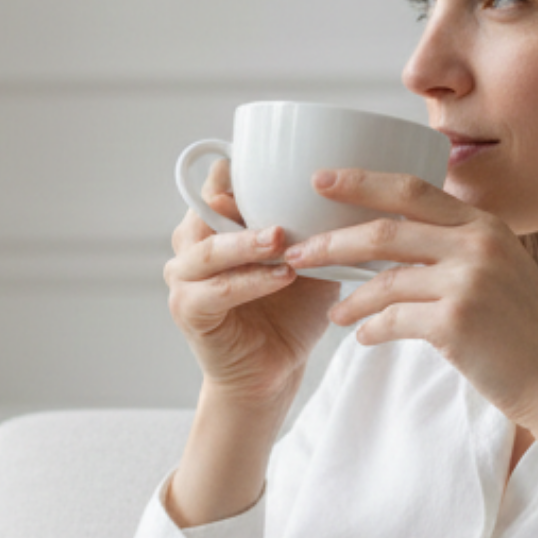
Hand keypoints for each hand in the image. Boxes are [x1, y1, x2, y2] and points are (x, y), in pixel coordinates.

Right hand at [164, 160, 340, 412]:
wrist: (275, 369)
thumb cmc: (289, 311)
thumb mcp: (306, 257)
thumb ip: (311, 226)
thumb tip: (355, 188)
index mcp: (215, 223)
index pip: (218, 181)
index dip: (245, 172)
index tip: (286, 168)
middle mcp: (191, 244)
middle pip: (205, 206)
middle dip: (242, 200)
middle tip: (283, 198)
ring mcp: (183, 278)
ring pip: (208, 248)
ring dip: (245, 242)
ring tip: (280, 238)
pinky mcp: (187, 310)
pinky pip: (218, 290)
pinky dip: (250, 281)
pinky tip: (282, 276)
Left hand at [283, 170, 537, 517]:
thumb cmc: (529, 332)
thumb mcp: (501, 273)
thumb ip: (457, 251)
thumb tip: (395, 244)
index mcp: (485, 226)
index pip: (412, 190)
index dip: (361, 182)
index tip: (320, 180)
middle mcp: (477, 246)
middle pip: (385, 230)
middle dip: (333, 240)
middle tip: (297, 250)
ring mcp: (467, 283)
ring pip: (384, 279)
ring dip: (349, 296)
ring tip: (331, 312)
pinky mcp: (456, 323)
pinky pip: (392, 320)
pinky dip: (371, 329)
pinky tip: (363, 337)